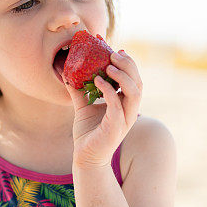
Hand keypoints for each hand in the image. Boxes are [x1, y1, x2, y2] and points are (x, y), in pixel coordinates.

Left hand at [64, 49, 142, 168]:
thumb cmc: (88, 133)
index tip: (115, 49)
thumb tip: (68, 73)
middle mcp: (129, 111)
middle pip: (138, 83)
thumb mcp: (83, 107)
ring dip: (123, 76)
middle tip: (114, 53)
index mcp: (125, 104)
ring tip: (108, 64)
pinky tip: (97, 80)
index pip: (133, 79)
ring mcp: (125, 119)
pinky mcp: (116, 128)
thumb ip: (80, 91)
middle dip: (129, 65)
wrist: (85, 157)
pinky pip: (117, 105)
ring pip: (135, 93)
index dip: (128, 64)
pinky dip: (109, 90)